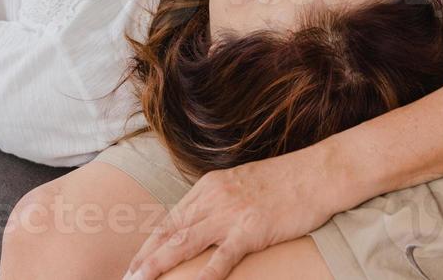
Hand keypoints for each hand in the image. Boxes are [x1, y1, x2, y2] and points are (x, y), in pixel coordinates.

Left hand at [124, 148, 339, 279]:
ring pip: (184, 243)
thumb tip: (202, 219)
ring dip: (158, 265)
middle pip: (169, 232)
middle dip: (145, 258)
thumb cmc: (285, 181)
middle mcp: (214, 198)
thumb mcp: (242, 183)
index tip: (135, 262)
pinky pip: (220, 258)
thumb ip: (219, 199)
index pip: (171, 219)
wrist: (316, 174)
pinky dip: (203, 276)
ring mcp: (230, 214)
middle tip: (126, 278)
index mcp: (210, 186)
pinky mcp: (250, 231)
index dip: (150, 243)